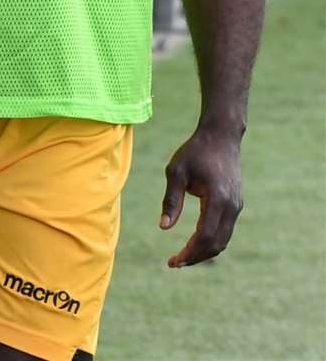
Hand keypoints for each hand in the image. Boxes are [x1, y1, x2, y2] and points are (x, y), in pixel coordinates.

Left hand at [160, 124, 244, 267]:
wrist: (221, 137)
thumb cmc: (195, 152)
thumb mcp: (176, 171)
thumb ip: (171, 200)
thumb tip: (164, 227)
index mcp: (217, 199)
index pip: (204, 236)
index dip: (190, 252)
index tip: (173, 261)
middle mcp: (232, 206)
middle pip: (216, 243)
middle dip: (196, 257)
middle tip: (174, 263)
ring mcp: (237, 206)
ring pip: (223, 240)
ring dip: (204, 252)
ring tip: (182, 258)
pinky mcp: (236, 205)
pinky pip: (225, 230)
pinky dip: (211, 241)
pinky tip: (195, 244)